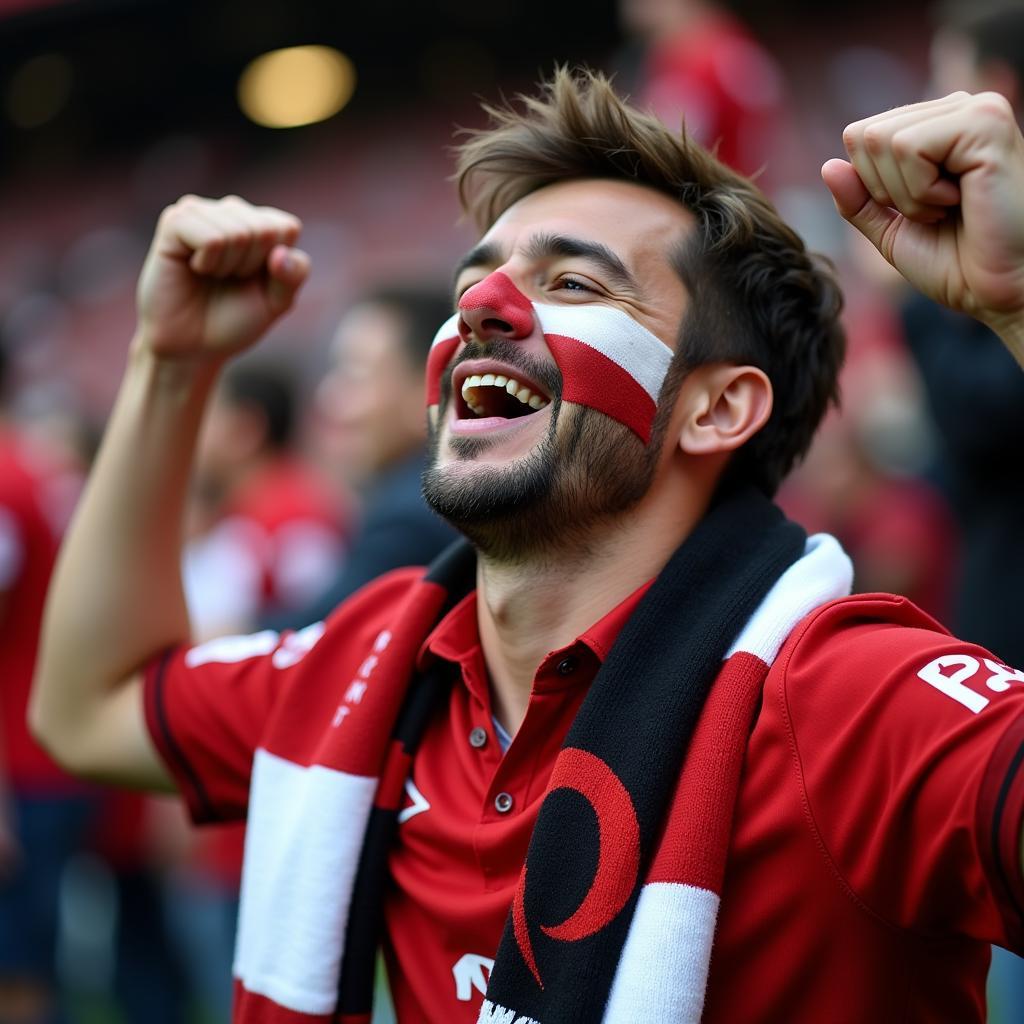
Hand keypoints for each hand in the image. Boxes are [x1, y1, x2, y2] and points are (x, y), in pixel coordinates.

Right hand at [135, 194, 310, 362]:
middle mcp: (230, 210)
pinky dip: (208, 263)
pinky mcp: (174, 221)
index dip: (277, 266)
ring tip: (211, 275)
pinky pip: (211, 239)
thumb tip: (279, 253)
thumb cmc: (235, 319)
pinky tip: (194, 268)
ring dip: (228, 267)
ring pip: (238, 234)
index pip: (286, 228)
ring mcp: (201, 212)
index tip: (255, 280)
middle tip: (229, 280)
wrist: (193, 346)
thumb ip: (293, 275)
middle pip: (264, 230)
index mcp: (259, 222)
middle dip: (251, 267)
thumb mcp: (277, 301)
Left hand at [822, 92, 1023, 357]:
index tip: (917, 210)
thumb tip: (828, 166)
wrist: (998, 291)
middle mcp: (957, 108)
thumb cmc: (956, 263)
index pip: (860, 136)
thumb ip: (858, 201)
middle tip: (934, 212)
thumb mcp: (890, 231)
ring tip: (949, 207)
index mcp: (935, 127)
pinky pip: (908, 148)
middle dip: (885, 190)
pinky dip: (921, 190)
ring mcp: (974, 110)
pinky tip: (960, 200)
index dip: (871, 186)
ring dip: (907, 194)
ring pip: (884, 140)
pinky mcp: (985, 123)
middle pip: (865, 136)